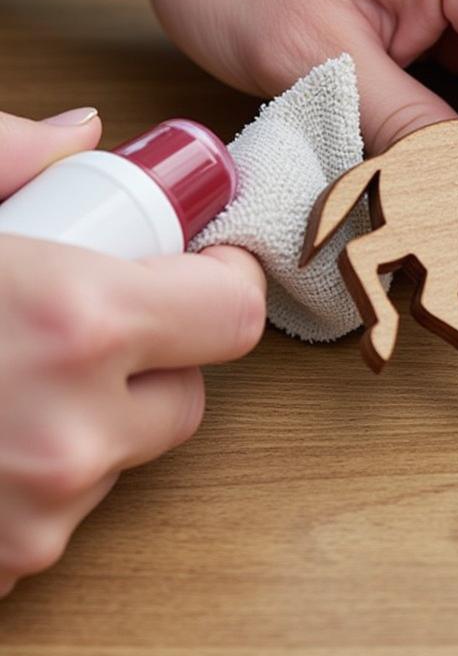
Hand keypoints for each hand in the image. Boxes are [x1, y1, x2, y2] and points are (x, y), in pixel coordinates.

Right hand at [0, 109, 265, 596]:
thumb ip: (4, 152)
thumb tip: (83, 134)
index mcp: (75, 322)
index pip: (236, 314)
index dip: (221, 283)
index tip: (200, 269)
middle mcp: (70, 434)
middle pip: (187, 396)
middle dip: (154, 359)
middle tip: (90, 323)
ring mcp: (31, 521)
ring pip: (121, 459)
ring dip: (90, 420)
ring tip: (2, 379)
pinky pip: (54, 517)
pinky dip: (29, 481)